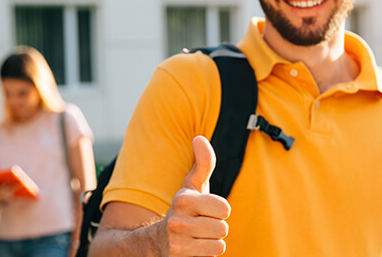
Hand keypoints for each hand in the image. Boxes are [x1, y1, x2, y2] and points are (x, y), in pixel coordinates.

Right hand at [156, 136, 229, 255]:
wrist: (157, 241)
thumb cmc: (184, 210)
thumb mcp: (192, 187)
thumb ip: (202, 163)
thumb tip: (199, 138)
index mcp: (183, 199)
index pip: (225, 209)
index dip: (220, 211)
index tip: (206, 210)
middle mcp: (177, 220)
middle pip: (223, 228)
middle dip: (216, 228)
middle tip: (201, 225)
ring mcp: (177, 242)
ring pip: (219, 244)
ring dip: (212, 242)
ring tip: (198, 236)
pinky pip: (211, 256)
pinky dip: (207, 254)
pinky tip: (194, 248)